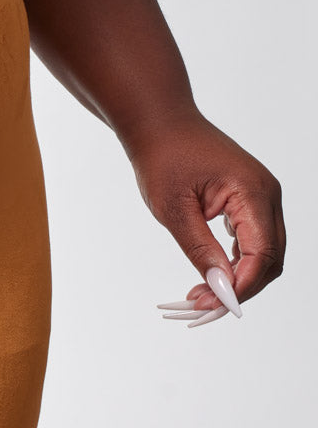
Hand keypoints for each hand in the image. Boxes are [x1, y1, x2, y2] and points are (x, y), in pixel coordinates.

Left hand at [123, 109, 284, 326]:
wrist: (157, 121)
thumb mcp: (174, 208)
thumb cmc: (162, 156)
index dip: (240, 286)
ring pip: (265, 251)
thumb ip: (200, 249)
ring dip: (239, 277)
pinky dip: (237, 260)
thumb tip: (221, 288)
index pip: (262, 254)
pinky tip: (212, 273)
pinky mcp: (250, 197)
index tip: (212, 306)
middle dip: (240, 287)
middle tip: (200, 305)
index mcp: (254, 192)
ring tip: (201, 294)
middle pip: (270, 258)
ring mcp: (262, 195)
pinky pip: (255, 237)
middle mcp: (267, 194)